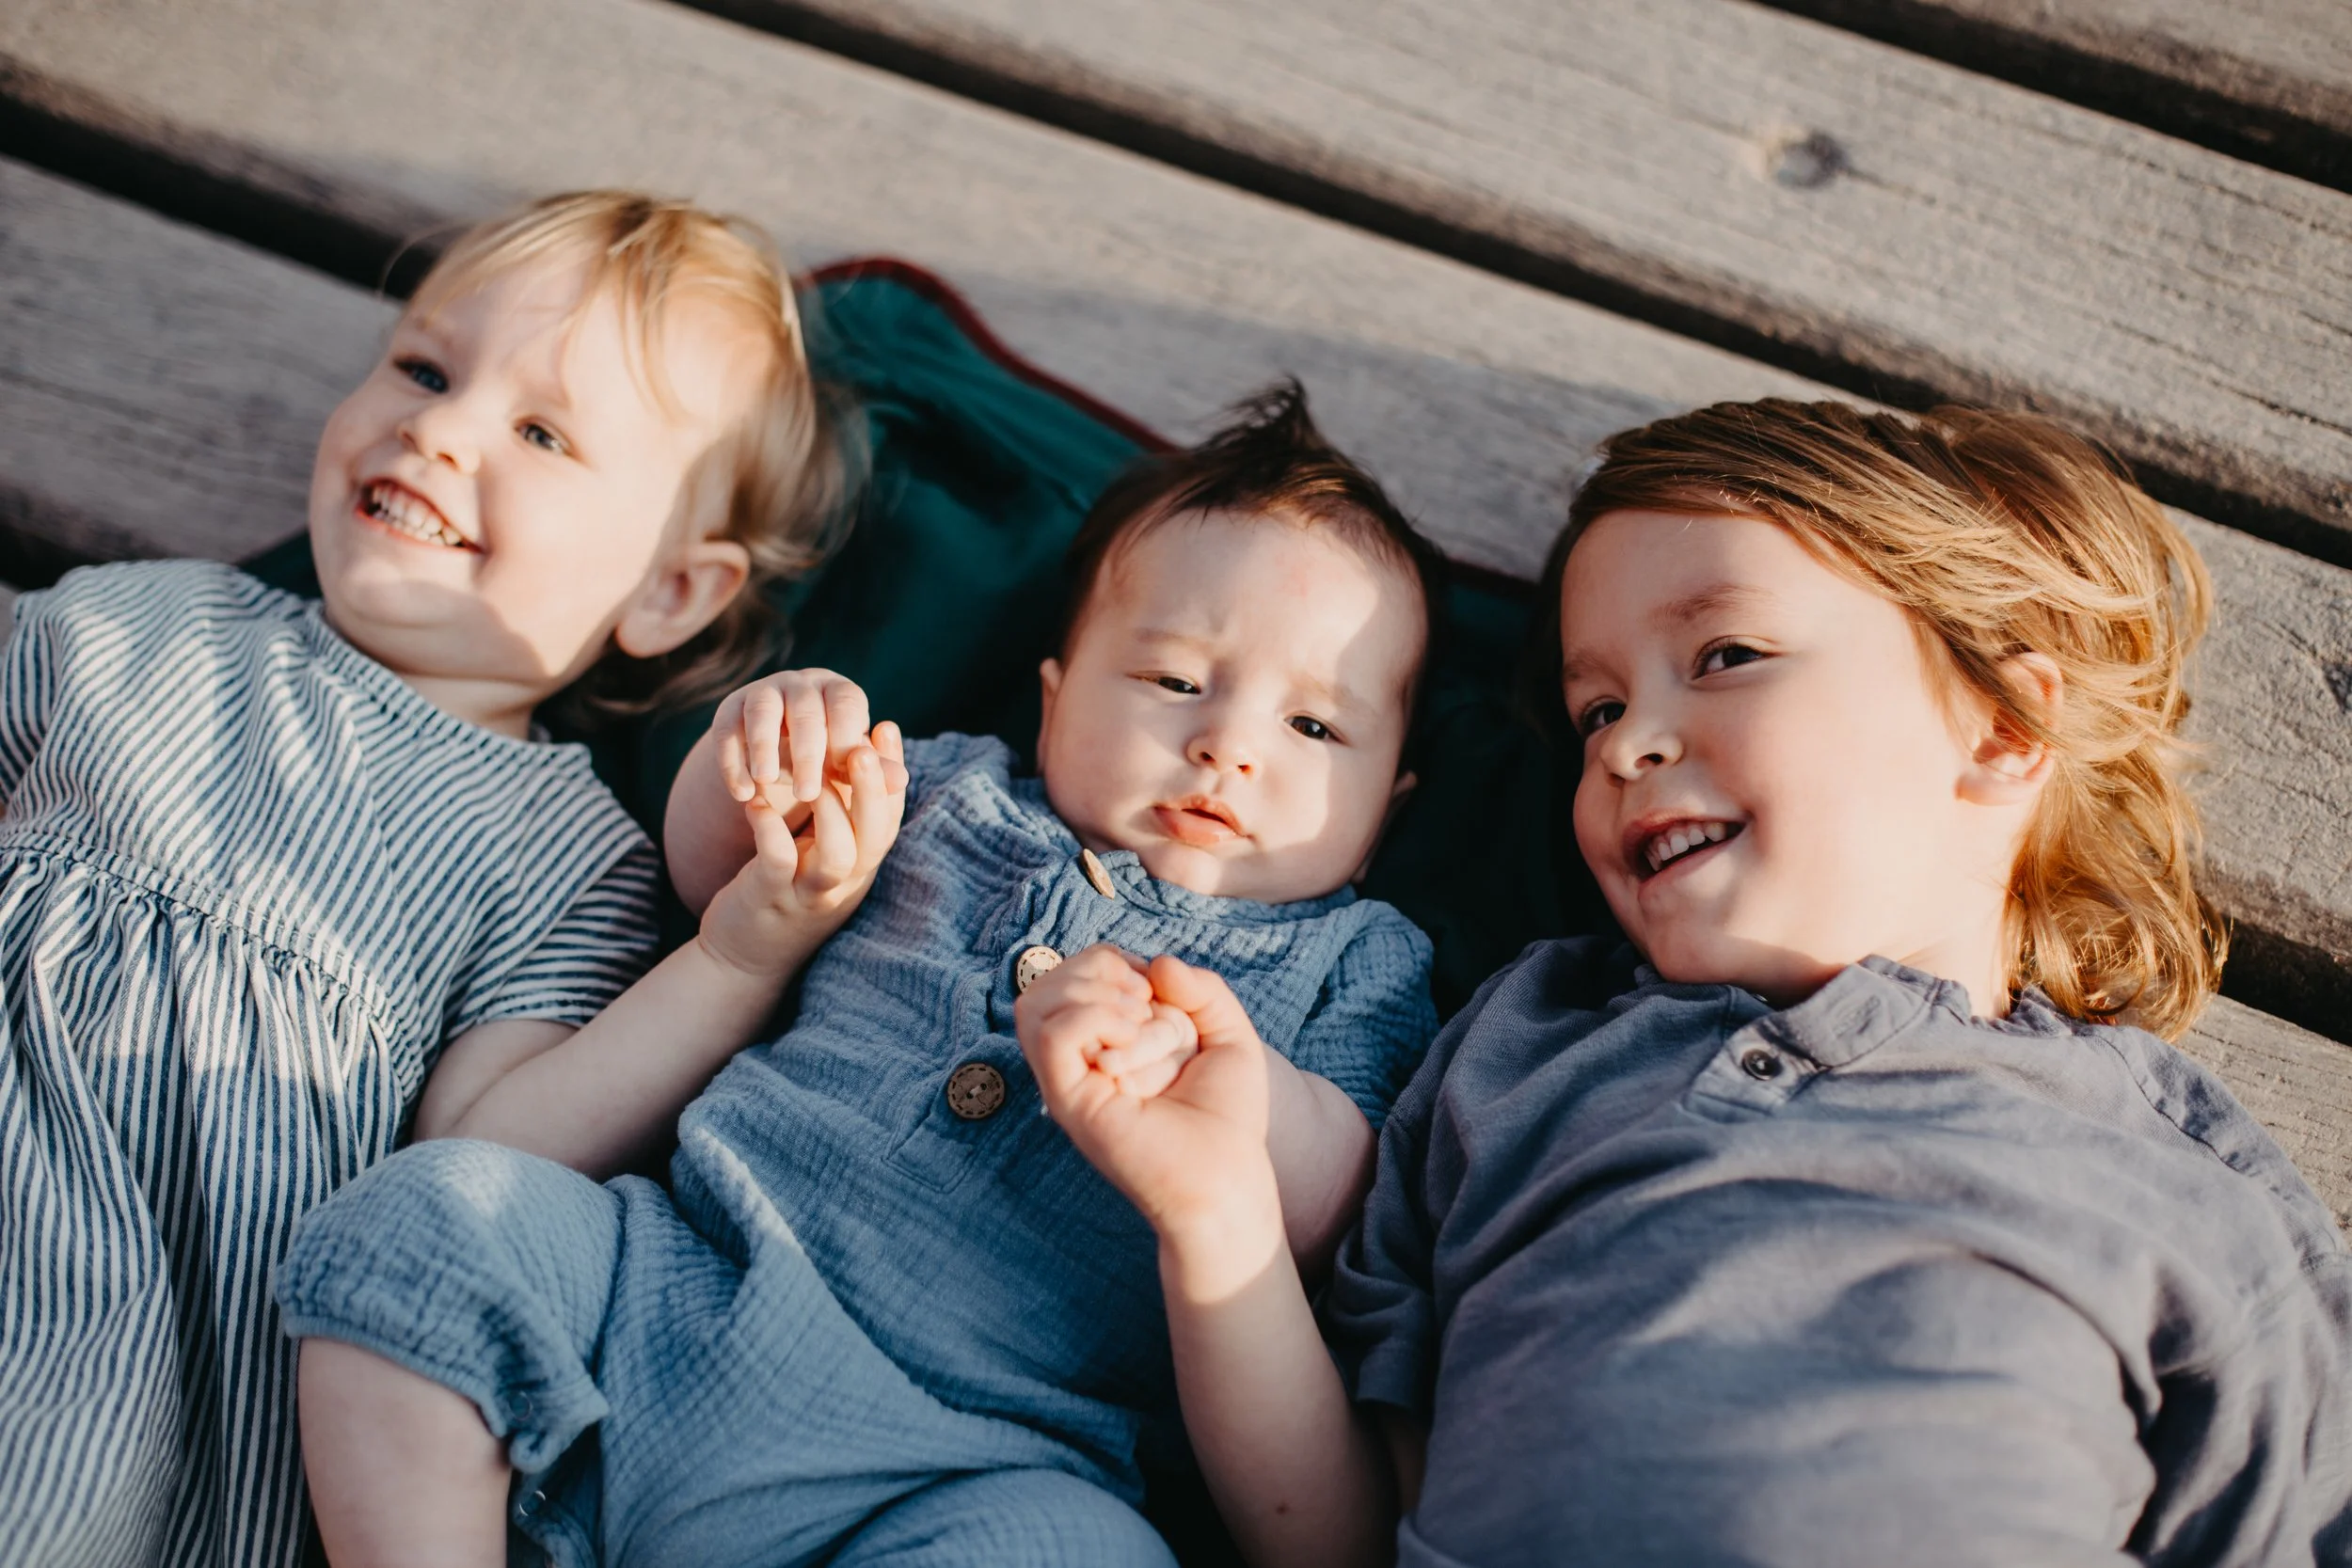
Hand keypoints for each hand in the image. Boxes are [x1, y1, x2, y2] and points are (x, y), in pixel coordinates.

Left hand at [696, 675, 907, 981]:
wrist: (744, 961)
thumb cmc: (786, 894)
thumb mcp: (821, 856)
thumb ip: (843, 818)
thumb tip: (862, 761)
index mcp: (859, 868)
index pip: (889, 818)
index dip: (893, 774)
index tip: (887, 726)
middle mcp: (843, 884)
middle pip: (874, 837)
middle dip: (872, 789)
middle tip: (863, 744)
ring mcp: (807, 896)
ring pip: (837, 855)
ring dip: (831, 811)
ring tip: (816, 774)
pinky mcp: (768, 901)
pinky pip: (777, 863)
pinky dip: (770, 829)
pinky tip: (756, 802)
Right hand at [711, 668, 906, 811]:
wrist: (780, 752)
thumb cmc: (828, 757)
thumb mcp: (850, 765)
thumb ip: (873, 770)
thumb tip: (900, 781)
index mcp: (839, 692)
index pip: (845, 704)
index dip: (844, 737)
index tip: (842, 774)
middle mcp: (801, 684)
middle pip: (804, 710)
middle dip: (806, 753)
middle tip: (806, 795)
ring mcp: (763, 693)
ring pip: (762, 711)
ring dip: (762, 747)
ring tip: (766, 783)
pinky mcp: (730, 709)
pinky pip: (727, 730)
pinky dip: (732, 761)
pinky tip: (741, 792)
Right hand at [1017, 947, 1279, 1246]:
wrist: (1228, 1177)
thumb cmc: (1228, 1116)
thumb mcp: (1229, 1033)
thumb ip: (1202, 987)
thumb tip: (1155, 963)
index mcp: (1105, 1042)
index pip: (1076, 973)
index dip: (1112, 962)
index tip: (1157, 992)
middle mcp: (1080, 1060)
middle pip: (1049, 981)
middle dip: (1099, 969)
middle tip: (1145, 1004)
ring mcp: (1069, 1081)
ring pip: (1036, 1004)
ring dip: (1092, 993)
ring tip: (1136, 1021)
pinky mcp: (1070, 1102)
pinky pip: (1052, 1037)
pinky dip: (1092, 1018)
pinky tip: (1130, 1038)